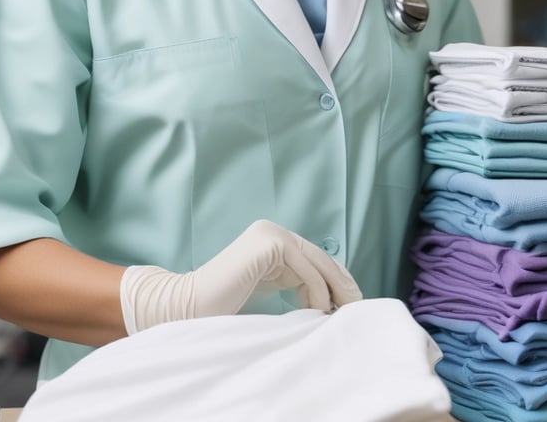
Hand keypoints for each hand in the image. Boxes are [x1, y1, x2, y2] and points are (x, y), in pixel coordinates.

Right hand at [120, 219, 362, 333]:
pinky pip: (306, 270)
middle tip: (357, 307)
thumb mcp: (270, 288)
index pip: (315, 258)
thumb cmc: (226, 305)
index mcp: (272, 239)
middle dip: (342, 284)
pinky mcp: (269, 243)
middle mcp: (272, 231)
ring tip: (337, 315)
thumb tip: (332, 294)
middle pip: (321, 258)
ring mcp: (270, 234)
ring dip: (331, 292)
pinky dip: (317, 293)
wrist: (189, 307)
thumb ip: (294, 281)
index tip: (352, 302)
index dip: (337, 279)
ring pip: (317, 264)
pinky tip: (317, 311)